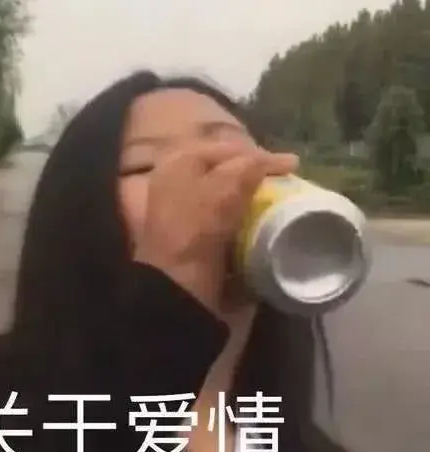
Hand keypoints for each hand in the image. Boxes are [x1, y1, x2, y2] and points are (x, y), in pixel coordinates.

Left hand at [133, 140, 298, 312]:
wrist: (179, 287)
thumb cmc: (198, 228)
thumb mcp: (227, 185)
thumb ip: (252, 165)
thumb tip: (282, 161)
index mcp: (178, 164)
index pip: (226, 148)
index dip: (260, 155)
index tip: (293, 166)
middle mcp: (176, 185)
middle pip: (224, 173)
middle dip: (255, 179)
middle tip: (285, 186)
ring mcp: (182, 216)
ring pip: (225, 200)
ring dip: (250, 203)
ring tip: (278, 208)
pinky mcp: (193, 244)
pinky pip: (224, 226)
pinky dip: (243, 226)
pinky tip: (261, 230)